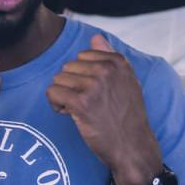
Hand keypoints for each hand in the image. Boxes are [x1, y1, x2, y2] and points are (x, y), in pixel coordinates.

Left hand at [46, 35, 159, 184]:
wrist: (132, 146)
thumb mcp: (127, 82)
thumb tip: (95, 37)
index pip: (82, 56)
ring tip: (80, 110)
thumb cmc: (128, 116)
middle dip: (72, 86)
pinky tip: (70, 115)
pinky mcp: (81, 103)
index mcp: (117, 62)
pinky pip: (53, 93)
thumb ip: (110, 57)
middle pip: (68, 67)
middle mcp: (106, 70)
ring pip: (58, 80)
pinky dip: (57, 105)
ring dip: (64, 96)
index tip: (94, 92)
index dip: (83, 75)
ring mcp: (93, 86)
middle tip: (87, 104)